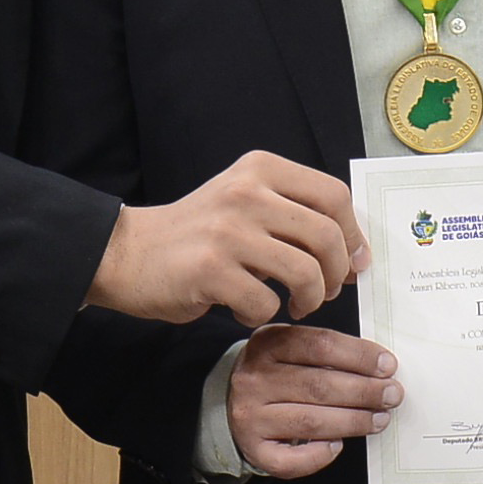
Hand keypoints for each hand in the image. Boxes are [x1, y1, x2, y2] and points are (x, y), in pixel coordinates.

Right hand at [86, 151, 365, 325]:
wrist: (127, 252)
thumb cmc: (198, 234)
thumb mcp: (245, 200)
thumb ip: (294, 214)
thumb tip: (355, 251)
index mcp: (261, 169)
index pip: (334, 195)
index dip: (353, 234)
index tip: (355, 262)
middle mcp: (247, 193)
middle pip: (326, 236)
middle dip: (337, 273)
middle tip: (328, 290)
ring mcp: (228, 231)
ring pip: (305, 272)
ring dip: (310, 298)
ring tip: (297, 304)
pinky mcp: (210, 270)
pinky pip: (265, 302)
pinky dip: (263, 314)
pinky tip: (247, 309)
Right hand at [229, 324, 398, 479]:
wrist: (233, 400)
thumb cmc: (278, 373)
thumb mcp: (293, 349)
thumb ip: (329, 352)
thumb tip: (380, 368)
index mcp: (267, 344)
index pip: (319, 345)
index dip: (359, 355)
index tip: (388, 365)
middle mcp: (254, 379)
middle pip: (318, 385)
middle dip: (363, 391)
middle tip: (392, 395)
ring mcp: (250, 416)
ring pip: (310, 421)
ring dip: (353, 421)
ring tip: (379, 418)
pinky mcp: (253, 448)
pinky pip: (291, 460)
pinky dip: (319, 455)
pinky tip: (337, 445)